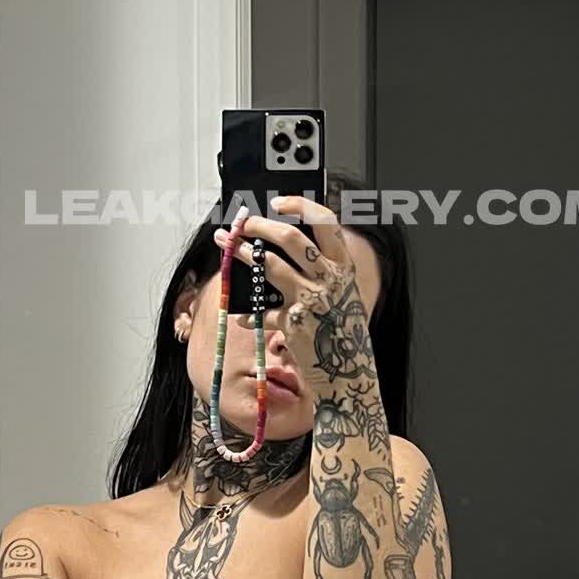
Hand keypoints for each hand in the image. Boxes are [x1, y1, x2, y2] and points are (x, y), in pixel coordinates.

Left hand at [213, 195, 365, 383]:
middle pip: (289, 238)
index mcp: (343, 267)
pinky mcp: (293, 323)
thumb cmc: (344, 334)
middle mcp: (329, 279)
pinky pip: (261, 311)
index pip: (326, 222)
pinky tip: (241, 315)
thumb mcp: (343, 295)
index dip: (300, 205)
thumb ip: (322, 271)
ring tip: (226, 246)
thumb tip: (283, 248)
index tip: (278, 202)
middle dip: (259, 226)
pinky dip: (247, 314)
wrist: (351, 376)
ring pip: (269, 264)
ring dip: (242, 253)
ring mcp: (311, 300)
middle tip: (241, 224)